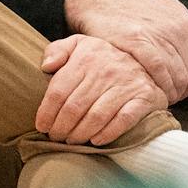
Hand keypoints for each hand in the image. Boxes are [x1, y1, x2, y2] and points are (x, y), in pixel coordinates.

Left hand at [36, 35, 165, 145]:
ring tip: (72, 141)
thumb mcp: (78, 45)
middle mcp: (106, 70)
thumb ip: (57, 50)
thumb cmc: (102, 58)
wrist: (146, 61)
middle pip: (75, 106)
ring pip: (96, 116)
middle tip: (56, 137)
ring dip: (80, 133)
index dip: (47, 112)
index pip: (59, 90)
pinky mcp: (144, 98)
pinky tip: (96, 140)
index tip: (42, 126)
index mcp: (86, 57)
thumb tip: (46, 67)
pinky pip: (123, 120)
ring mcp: (127, 85)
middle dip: (61, 127)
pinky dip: (108, 133)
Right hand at [65, 0, 187, 103]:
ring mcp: (161, 36)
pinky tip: (152, 90)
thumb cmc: (136, 9)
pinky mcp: (139, 42)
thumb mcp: (171, 11)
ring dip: (172, 94)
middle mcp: (179, 30)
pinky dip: (160, 87)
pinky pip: (161, 73)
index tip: (183, 90)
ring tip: (160, 96)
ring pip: (181, 78)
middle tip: (171, 97)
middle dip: (185, 92)